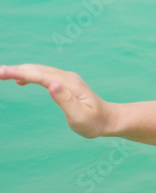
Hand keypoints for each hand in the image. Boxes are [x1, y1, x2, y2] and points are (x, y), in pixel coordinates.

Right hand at [0, 64, 115, 137]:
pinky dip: (30, 75)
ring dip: (20, 70)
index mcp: (69, 84)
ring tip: (2, 74)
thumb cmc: (94, 123)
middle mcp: (67, 77)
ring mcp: (67, 78)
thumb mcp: (80, 117)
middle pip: (37, 70)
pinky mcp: (66, 82)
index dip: (20, 73)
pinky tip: (20, 80)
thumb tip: (52, 84)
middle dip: (15, 69)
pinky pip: (44, 75)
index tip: (2, 72)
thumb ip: (66, 101)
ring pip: (39, 70)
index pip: (40, 76)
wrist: (109, 119)